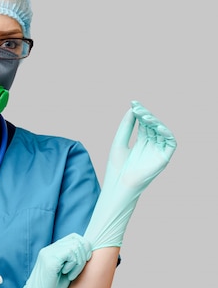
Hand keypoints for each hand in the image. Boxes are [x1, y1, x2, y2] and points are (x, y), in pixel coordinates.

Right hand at [0, 233, 91, 287]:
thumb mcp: (66, 271)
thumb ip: (73, 260)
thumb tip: (89, 251)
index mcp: (52, 250)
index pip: (75, 237)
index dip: (84, 248)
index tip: (84, 262)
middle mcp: (49, 249)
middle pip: (77, 240)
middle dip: (84, 255)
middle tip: (77, 270)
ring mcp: (48, 254)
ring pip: (75, 246)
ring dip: (79, 262)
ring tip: (71, 275)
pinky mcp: (50, 261)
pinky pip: (70, 254)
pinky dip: (74, 265)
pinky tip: (68, 275)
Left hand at [84, 101, 176, 249]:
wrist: (119, 185)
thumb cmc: (117, 167)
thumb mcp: (120, 141)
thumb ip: (126, 125)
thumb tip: (132, 108)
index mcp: (141, 143)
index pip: (144, 123)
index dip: (140, 112)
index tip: (133, 103)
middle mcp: (151, 146)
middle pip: (153, 125)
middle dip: (146, 116)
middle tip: (138, 109)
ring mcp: (157, 152)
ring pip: (161, 131)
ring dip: (154, 122)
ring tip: (144, 116)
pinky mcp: (163, 159)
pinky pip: (170, 143)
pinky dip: (167, 133)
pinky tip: (157, 126)